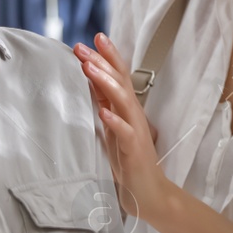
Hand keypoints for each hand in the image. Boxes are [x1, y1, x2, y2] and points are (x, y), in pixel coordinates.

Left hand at [74, 34, 174, 222]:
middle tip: (83, 47)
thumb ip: (105, 102)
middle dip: (101, 62)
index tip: (92, 39)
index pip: (118, 76)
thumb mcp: (112, 126)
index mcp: (127, 109)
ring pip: (122, 101)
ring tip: (90, 68)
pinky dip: (114, 120)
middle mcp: (133, 115)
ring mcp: (135, 131)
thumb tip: (92, 78)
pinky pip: (125, 132)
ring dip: (106, 83)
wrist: (148, 193)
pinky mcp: (135, 149)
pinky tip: (104, 111)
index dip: (107, 57)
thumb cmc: (130, 161)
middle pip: (119, 82)